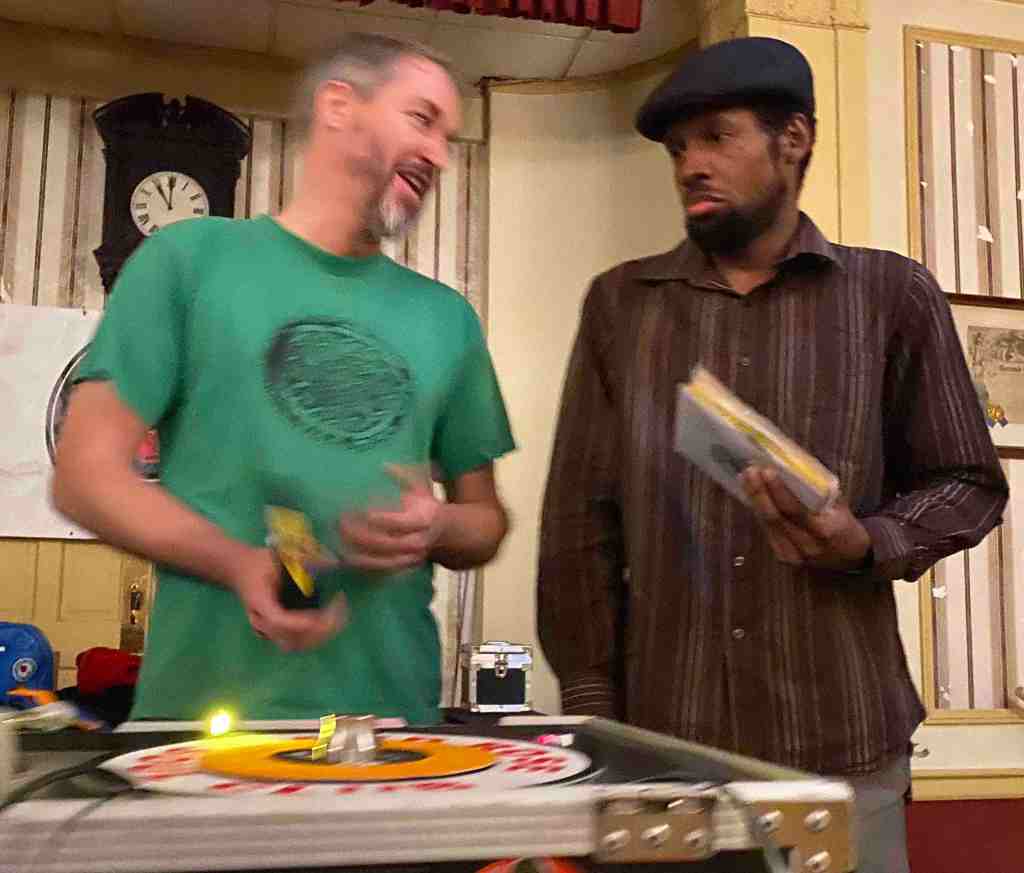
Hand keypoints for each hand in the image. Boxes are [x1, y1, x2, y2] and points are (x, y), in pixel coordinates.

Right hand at [228, 546, 346, 650]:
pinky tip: (331, 622)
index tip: (322, 616)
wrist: (240, 570)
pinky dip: (315, 637)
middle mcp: (261, 621)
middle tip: (340, 610)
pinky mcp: (276, 632)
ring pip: (296, 645)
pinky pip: (297, 642)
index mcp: (259, 602)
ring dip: (320, 636)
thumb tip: (330, 562)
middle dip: (318, 631)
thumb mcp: (274, 558)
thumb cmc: (259, 563)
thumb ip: (298, 562)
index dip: (300, 622)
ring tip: (340, 616)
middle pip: (290, 639)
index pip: (277, 620)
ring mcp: (267, 630)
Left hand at [338, 465, 447, 572]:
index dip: (380, 519)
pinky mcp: (403, 567)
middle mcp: (418, 541)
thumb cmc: (425, 504)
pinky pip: (379, 570)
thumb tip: (383, 465)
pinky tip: (343, 557)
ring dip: (356, 552)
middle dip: (360, 535)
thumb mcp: (420, 486)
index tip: (360, 511)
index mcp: (423, 519)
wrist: (443, 531)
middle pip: (386, 543)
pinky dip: (361, 564)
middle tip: (339, 524)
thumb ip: (403, 476)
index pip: (399, 522)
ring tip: (336, 541)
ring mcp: (410, 557)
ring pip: (380, 560)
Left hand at [740, 466, 871, 571]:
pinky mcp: (784, 558)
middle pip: (776, 518)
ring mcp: (794, 555)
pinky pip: (767, 531)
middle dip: (760, 492)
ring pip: (768, 524)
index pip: (795, 510)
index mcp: (825, 531)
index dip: (778, 491)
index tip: (766, 471)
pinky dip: (758, 512)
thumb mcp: (841, 507)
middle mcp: (807, 545)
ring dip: (754, 500)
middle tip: (750, 471)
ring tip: (746, 478)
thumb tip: (794, 468)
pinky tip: (751, 495)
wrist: (850, 559)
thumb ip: (819, 492)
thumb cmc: (845, 527)